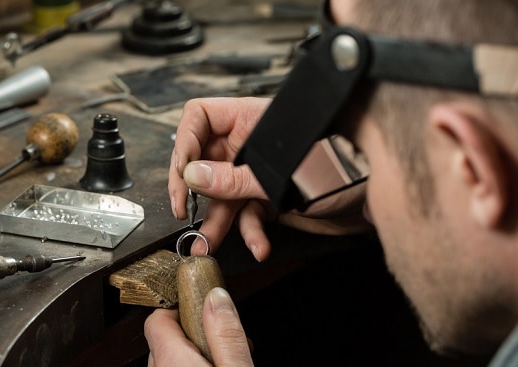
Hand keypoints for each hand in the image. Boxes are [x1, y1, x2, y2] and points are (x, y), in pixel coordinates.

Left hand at [145, 287, 252, 366]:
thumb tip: (217, 298)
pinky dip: (190, 366)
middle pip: (164, 337)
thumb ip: (226, 334)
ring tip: (224, 357)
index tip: (202, 303)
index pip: (157, 318)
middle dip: (193, 330)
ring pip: (170, 358)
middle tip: (221, 334)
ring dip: (194, 351)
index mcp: (172, 361)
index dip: (180, 305)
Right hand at [169, 97, 370, 261]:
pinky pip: (248, 214)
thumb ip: (234, 178)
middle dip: (194, 191)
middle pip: (205, 160)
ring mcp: (260, 171)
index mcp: (251, 120)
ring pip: (224, 194)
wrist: (380, 195)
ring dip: (217, 222)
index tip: (183, 175)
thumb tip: (193, 176)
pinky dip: (250, 232)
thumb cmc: (347, 164)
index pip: (201, 117)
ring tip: (206, 245)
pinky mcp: (271, 197)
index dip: (185, 143)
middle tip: (184, 211)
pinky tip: (259, 245)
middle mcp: (251, 143)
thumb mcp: (282, 173)